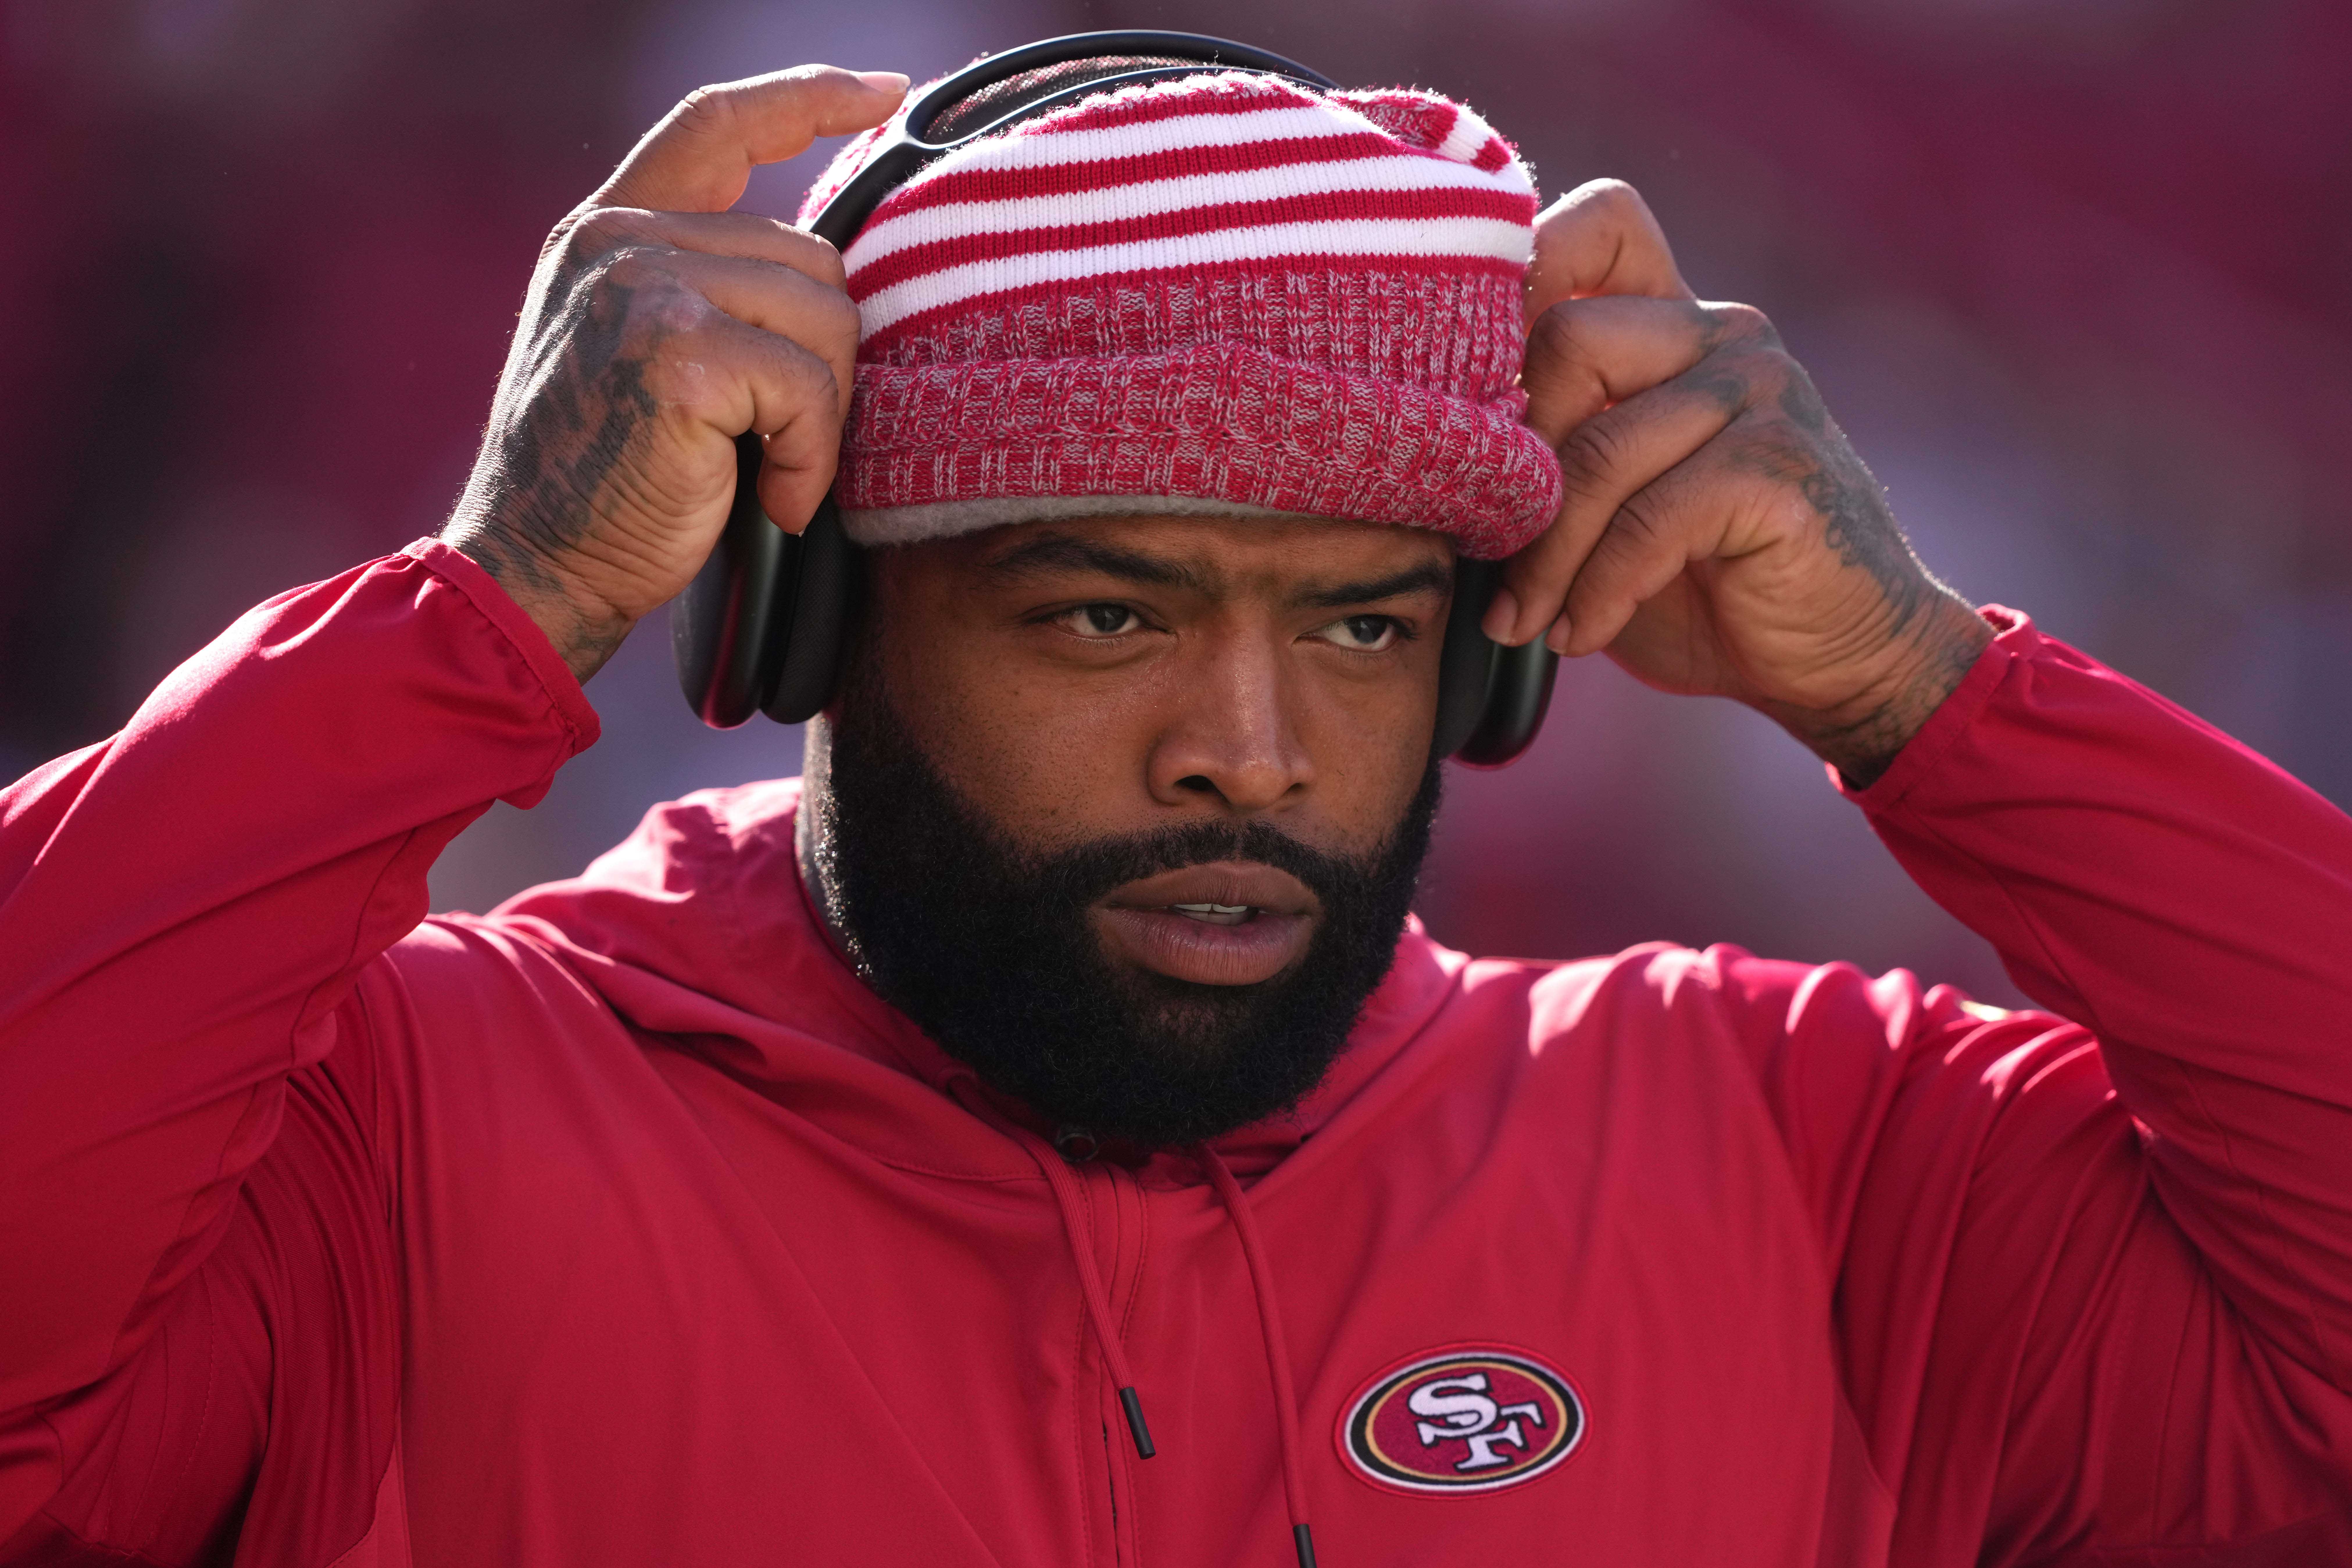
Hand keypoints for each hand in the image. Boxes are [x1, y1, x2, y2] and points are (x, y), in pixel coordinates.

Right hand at [442, 66, 906, 679]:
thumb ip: (705, 286)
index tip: (884, 90)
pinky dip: (809, 459)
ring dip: (821, 417)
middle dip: (824, 361)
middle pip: (810, 258)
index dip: (808, 98)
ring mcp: (645, 287)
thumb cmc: (604, 483)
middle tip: (779, 442)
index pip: (719, 126)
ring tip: (766, 474)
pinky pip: (809, 389)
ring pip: (825, 320)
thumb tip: (828, 271)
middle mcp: (620, 239)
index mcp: (608, 229)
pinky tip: (766, 499)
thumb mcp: (641, 353)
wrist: (538, 566)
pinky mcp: (681, 354)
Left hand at [1490, 181, 1992, 784]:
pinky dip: (1598, 591)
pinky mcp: (1776, 466)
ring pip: (1596, 450)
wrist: (1838, 654)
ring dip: (1544, 556)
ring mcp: (1760, 391)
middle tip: (1491, 558)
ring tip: (1526, 622)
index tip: (1472, 391)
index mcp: (1677, 322)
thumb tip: (1424, 440)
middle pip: (1564, 341)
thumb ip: (1550, 447)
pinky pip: (1646, 522)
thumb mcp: (1610, 502)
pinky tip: (1582, 634)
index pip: (1599, 222)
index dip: (1522, 272)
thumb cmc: (1703, 584)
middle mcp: (1723, 333)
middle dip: (1508, 467)